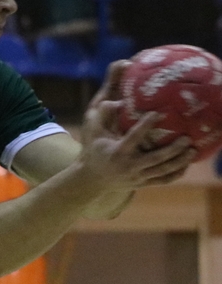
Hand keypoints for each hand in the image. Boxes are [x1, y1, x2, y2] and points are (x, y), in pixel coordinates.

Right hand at [76, 61, 194, 190]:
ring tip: (192, 149)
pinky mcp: (143, 183)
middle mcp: (129, 166)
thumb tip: (116, 99)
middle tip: (186, 136)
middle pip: (155, 159)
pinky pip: (163, 180)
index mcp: (117, 151)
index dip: (145, 126)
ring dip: (179, 161)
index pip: (133, 138)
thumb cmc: (92, 147)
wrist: (91, 178)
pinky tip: (187, 163)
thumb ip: (103, 113)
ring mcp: (137, 177)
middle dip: (172, 150)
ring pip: (162, 171)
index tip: (158, 113)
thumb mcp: (91, 128)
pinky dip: (176, 172)